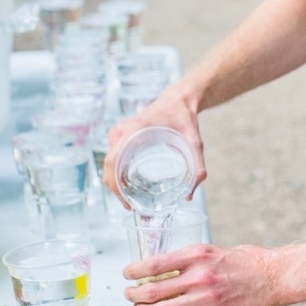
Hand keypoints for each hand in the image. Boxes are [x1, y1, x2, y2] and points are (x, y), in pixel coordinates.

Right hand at [104, 84, 207, 200]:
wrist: (178, 99)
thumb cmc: (184, 117)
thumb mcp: (194, 142)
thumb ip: (197, 166)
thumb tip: (190, 195)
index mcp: (134, 130)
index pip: (112, 161)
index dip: (115, 185)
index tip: (126, 202)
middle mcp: (121, 131)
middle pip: (108, 166)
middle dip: (116, 189)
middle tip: (131, 206)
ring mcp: (118, 132)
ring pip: (109, 163)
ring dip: (115, 182)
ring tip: (131, 199)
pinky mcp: (121, 135)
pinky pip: (112, 157)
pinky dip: (117, 173)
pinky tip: (128, 186)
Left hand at [122, 243, 286, 305]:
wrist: (275, 275)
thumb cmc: (249, 260)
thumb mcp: (216, 250)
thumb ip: (194, 260)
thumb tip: (172, 268)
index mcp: (197, 254)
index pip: (157, 263)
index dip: (136, 270)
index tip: (127, 274)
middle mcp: (199, 275)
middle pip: (155, 288)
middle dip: (135, 295)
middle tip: (129, 296)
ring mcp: (206, 296)